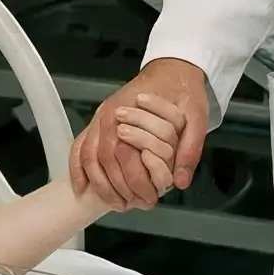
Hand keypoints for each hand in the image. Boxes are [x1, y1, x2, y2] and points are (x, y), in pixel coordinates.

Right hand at [73, 59, 208, 210]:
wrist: (171, 69)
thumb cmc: (181, 91)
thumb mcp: (196, 116)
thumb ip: (190, 148)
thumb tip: (180, 180)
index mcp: (132, 112)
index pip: (127, 156)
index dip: (136, 182)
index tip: (148, 199)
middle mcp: (110, 116)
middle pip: (104, 160)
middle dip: (116, 188)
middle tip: (131, 206)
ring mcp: (100, 119)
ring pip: (88, 156)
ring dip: (97, 184)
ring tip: (113, 203)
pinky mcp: (98, 121)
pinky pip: (79, 146)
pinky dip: (77, 167)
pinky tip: (82, 186)